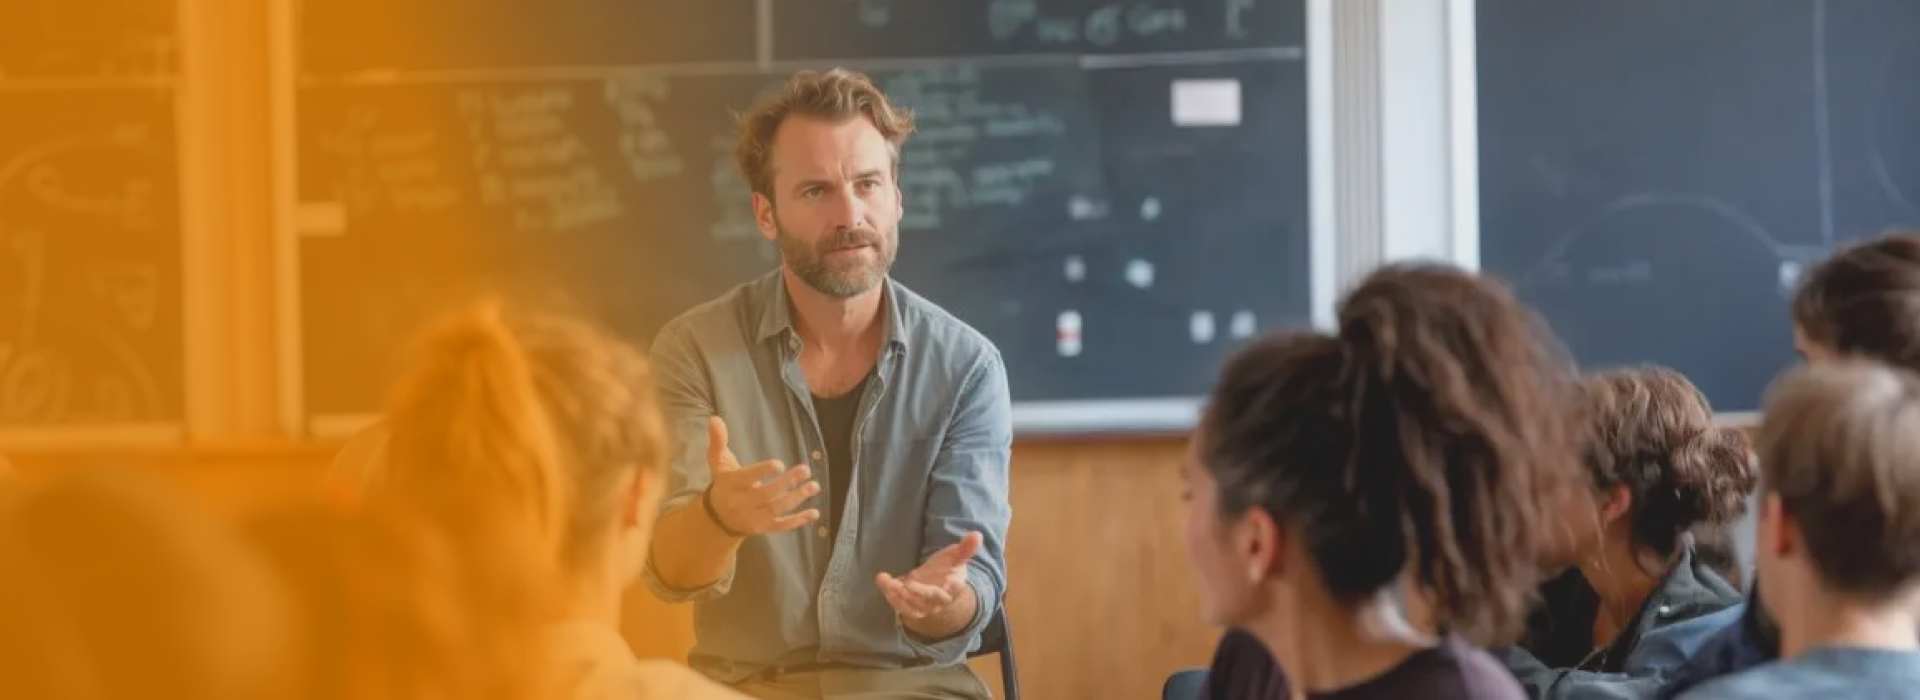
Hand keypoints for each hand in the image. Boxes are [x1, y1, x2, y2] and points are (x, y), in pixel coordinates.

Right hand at [705, 416, 819, 535]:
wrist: (719, 517)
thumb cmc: (724, 483)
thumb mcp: (718, 462)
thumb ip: (718, 441)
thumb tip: (715, 418)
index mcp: (729, 485)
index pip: (745, 479)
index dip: (762, 472)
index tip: (779, 464)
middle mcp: (740, 503)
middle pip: (764, 495)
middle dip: (786, 483)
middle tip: (805, 469)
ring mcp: (753, 518)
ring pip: (775, 510)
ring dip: (796, 498)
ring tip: (814, 486)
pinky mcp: (763, 528)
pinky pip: (781, 526)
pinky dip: (798, 521)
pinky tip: (814, 513)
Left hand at [876, 531, 982, 619]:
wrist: (934, 586)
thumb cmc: (946, 570)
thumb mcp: (955, 557)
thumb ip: (965, 548)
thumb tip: (977, 534)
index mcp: (954, 587)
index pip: (956, 589)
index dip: (954, 586)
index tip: (951, 579)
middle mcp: (939, 600)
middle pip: (932, 599)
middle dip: (920, 593)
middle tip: (909, 584)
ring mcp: (924, 606)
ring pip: (913, 605)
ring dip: (900, 595)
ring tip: (890, 583)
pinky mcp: (910, 607)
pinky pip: (900, 605)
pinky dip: (890, 595)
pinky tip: (882, 579)